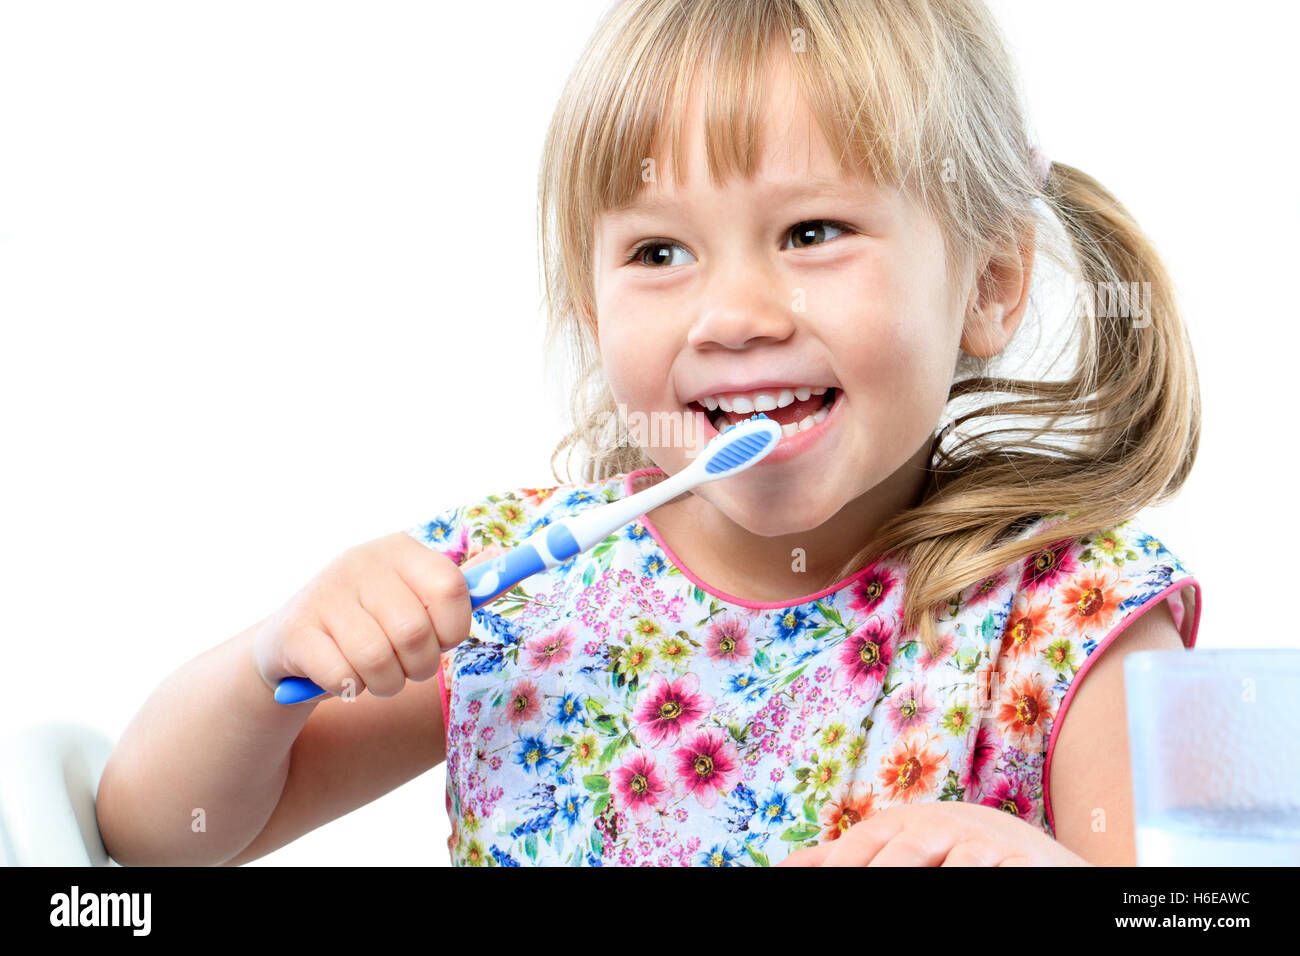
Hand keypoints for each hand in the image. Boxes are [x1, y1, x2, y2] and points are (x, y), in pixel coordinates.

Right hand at [253, 531, 473, 699]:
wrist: (291, 643)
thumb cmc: (371, 625)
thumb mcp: (411, 598)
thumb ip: (453, 593)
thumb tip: (507, 567)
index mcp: (399, 550)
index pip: (450, 587)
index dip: (454, 629)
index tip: (441, 641)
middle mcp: (360, 562)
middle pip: (415, 632)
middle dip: (419, 667)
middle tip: (406, 668)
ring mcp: (323, 593)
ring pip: (378, 660)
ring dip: (385, 684)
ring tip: (376, 676)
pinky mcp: (294, 630)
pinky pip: (342, 677)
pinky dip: (349, 690)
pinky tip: (340, 678)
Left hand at [775, 801, 1091, 866]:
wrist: (1020, 846)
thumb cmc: (936, 852)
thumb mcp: (886, 847)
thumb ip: (833, 859)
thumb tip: (775, 871)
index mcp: (897, 826)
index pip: (861, 847)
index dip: (843, 867)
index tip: (824, 894)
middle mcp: (939, 828)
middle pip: (905, 854)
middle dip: (883, 876)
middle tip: (848, 917)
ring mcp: (982, 844)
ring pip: (957, 865)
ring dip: (940, 877)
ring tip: (926, 885)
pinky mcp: (1024, 863)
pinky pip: (1007, 873)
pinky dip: (990, 882)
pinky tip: (979, 886)